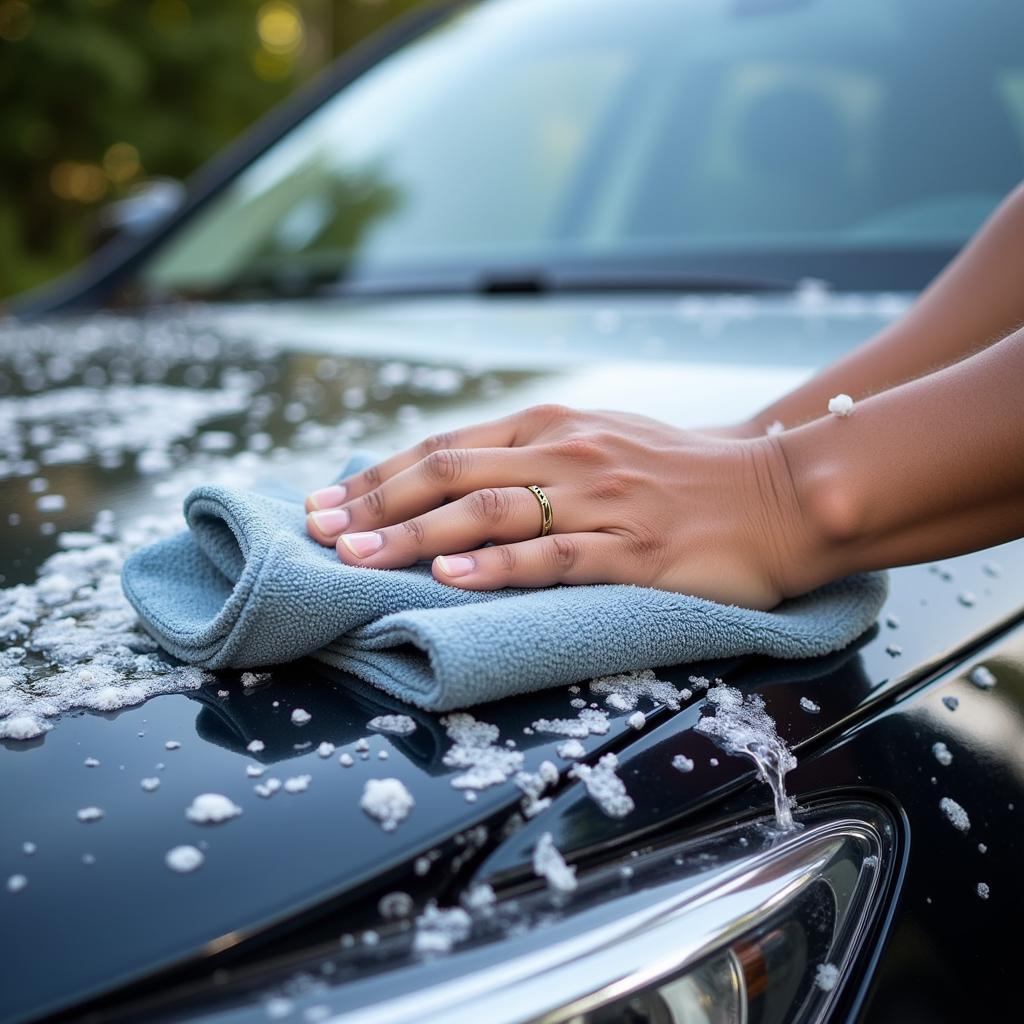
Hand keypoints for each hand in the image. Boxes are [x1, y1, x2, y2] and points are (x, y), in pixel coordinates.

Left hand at [304, 404, 814, 608]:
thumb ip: (534, 456)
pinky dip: (497, 567)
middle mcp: (568, 454)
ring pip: (488, 513)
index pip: (447, 447)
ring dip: (414, 535)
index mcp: (555, 427)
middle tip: (318, 531)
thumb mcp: (602, 443)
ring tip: (356, 558)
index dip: (380, 474)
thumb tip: (458, 482)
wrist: (778, 492)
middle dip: (376, 502)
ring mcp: (601, 501)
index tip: (327, 500)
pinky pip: (554, 557)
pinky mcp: (634, 551)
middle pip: (451, 474)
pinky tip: (450, 578)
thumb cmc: (684, 474)